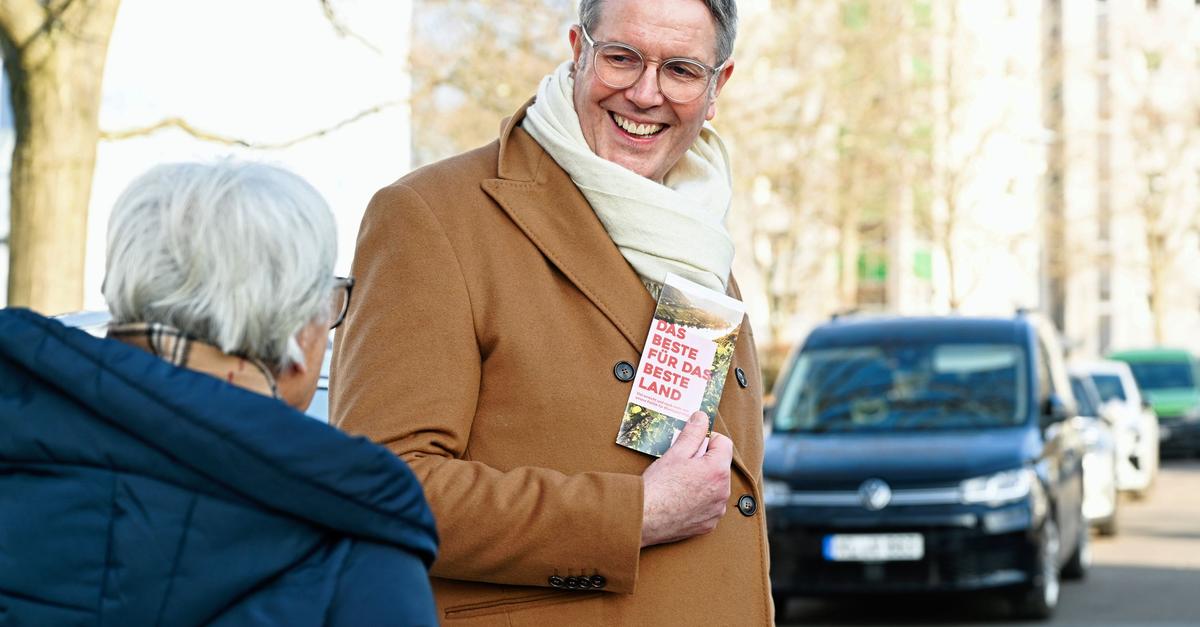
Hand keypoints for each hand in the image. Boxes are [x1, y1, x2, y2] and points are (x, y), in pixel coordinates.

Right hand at [640, 411, 732, 547]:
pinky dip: (699, 500)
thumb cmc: (658, 486)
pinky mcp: (708, 524)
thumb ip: (693, 433)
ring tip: (678, 483)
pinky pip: (709, 506)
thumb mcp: (675, 453)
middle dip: (704, 461)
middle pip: (719, 465)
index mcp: (717, 470)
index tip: (691, 444)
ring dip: (703, 481)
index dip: (707, 439)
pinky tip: (679, 499)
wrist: (643, 519)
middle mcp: (723, 492)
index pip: (724, 443)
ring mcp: (716, 510)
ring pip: (715, 486)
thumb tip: (702, 418)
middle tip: (680, 464)